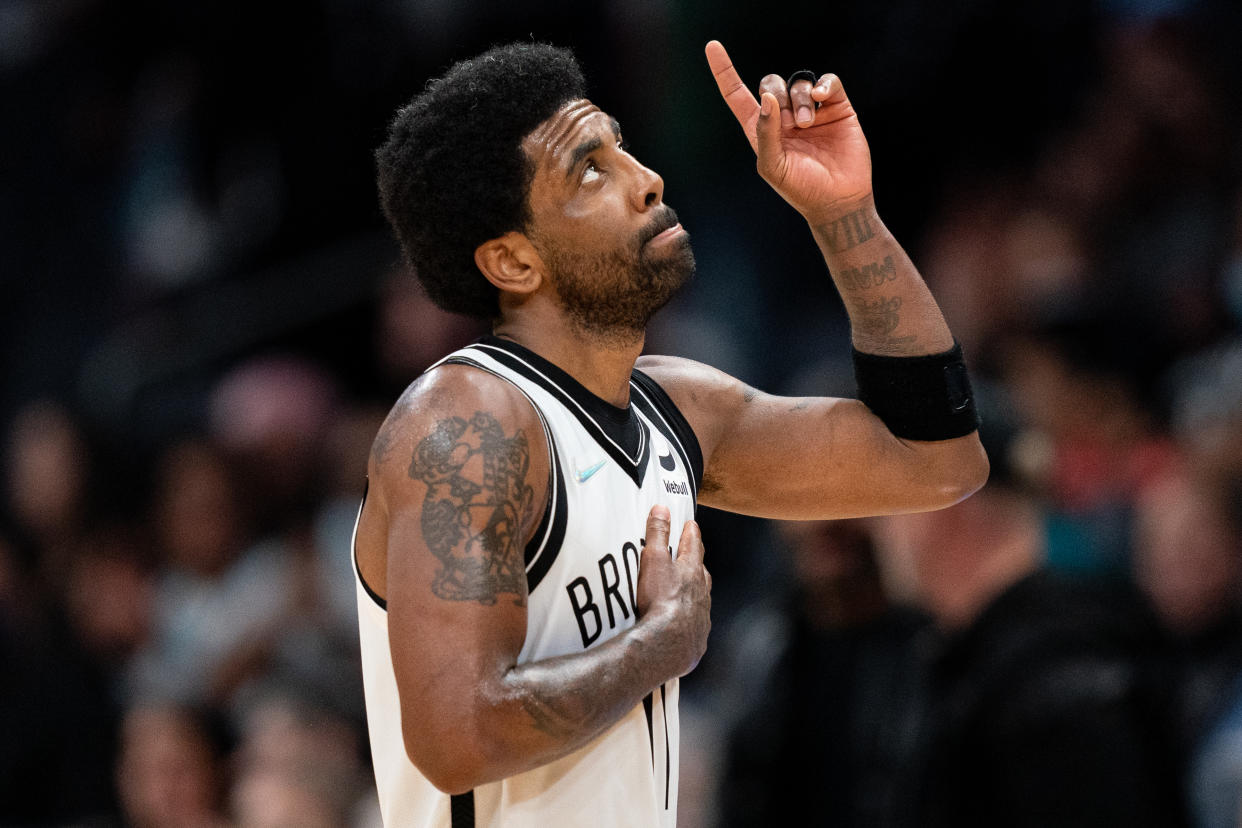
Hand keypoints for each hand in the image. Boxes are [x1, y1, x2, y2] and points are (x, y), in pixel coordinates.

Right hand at [635, 505, 710, 676]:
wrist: (667, 644)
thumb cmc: (661, 600)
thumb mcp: (654, 560)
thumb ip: (658, 534)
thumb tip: (662, 510)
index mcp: (692, 572)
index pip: (694, 546)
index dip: (691, 534)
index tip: (691, 525)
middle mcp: (702, 594)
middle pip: (702, 574)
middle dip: (696, 564)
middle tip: (691, 557)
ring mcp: (702, 618)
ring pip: (701, 600)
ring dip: (695, 593)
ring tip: (687, 591)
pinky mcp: (697, 640)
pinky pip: (696, 626)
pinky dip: (691, 621)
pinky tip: (683, 625)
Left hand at [706, 40, 872, 223]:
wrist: (838, 200)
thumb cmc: (801, 189)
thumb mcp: (773, 166)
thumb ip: (765, 132)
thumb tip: (768, 98)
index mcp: (761, 129)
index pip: (736, 95)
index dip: (724, 71)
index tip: (712, 47)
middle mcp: (783, 117)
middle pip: (770, 83)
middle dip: (777, 95)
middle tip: (792, 124)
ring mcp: (810, 110)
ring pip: (797, 82)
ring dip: (799, 100)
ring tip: (807, 124)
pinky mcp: (836, 107)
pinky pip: (827, 81)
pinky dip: (823, 84)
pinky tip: (821, 98)